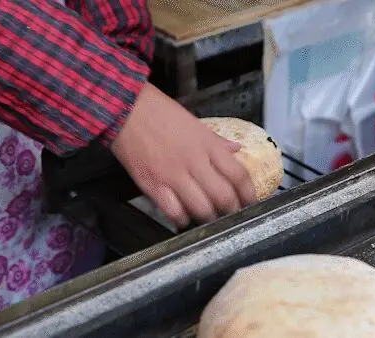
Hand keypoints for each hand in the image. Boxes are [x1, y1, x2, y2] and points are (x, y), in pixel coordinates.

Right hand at [111, 83, 256, 227]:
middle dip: (231, 211)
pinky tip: (183, 216)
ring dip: (208, 218)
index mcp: (207, 144)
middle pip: (224, 197)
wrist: (125, 109)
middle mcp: (194, 161)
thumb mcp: (194, 122)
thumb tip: (235, 150)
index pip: (238, 175)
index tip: (249, 202)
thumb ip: (216, 140)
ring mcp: (174, 175)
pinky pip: (174, 211)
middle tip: (231, 214)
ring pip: (201, 209)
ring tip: (208, 217)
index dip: (248, 194)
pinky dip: (182, 219)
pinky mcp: (153, 185)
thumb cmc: (158, 112)